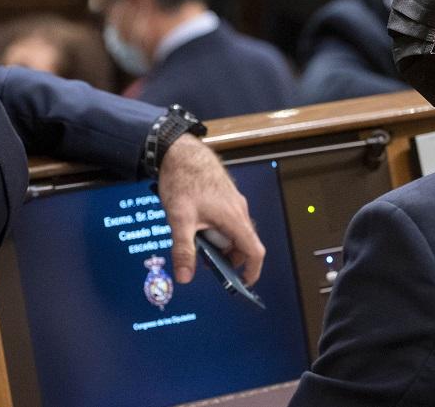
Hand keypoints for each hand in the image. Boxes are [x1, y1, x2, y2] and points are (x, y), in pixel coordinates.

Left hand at [157, 135, 264, 285]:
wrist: (181, 151)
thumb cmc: (184, 179)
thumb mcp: (180, 219)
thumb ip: (183, 249)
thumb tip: (185, 276)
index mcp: (234, 217)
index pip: (254, 251)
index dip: (252, 271)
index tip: (244, 284)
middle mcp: (239, 209)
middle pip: (243, 243)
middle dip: (227, 257)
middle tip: (206, 260)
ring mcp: (233, 201)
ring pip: (233, 231)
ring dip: (219, 241)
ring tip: (195, 238)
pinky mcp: (225, 195)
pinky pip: (226, 219)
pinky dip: (215, 228)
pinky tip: (195, 223)